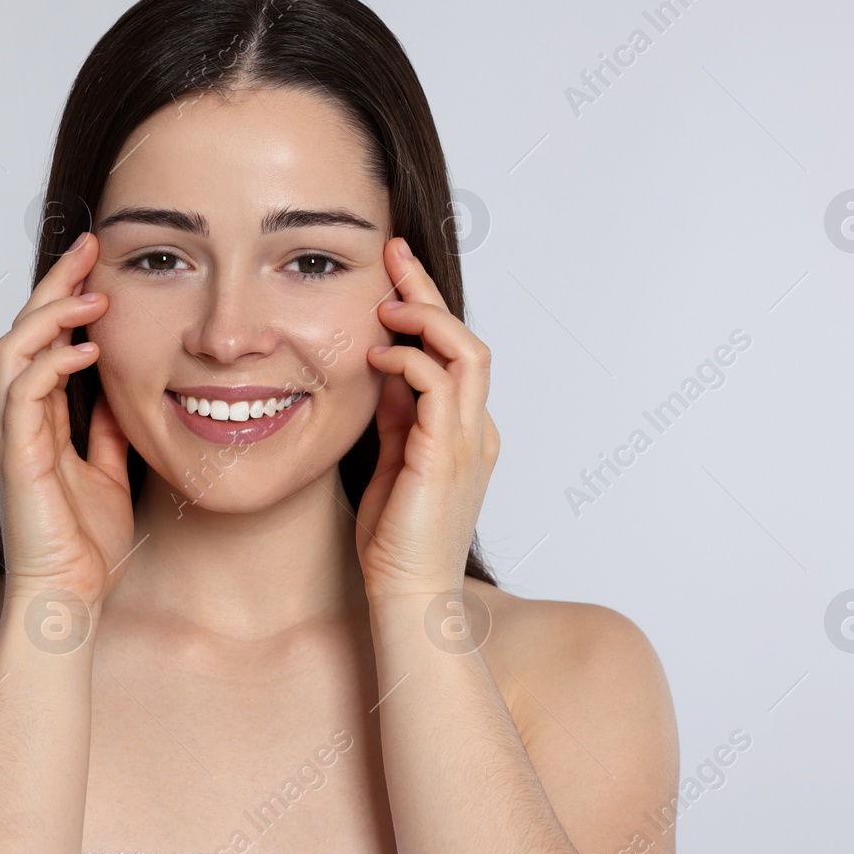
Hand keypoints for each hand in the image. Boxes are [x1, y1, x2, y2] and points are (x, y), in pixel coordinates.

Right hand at [0, 232, 133, 607]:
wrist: (70, 599)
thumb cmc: (85, 546)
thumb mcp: (111, 470)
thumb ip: (107, 428)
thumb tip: (122, 388)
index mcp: (39, 419)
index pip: (44, 339)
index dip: (65, 297)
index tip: (96, 262)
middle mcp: (17, 420)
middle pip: (22, 330)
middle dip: (54, 284)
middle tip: (88, 247)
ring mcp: (13, 436)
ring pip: (13, 350)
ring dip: (52, 314)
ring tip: (93, 293)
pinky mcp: (17, 457)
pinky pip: (24, 393)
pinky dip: (52, 363)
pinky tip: (88, 350)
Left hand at [356, 237, 500, 599]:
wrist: (408, 597)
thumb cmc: (395, 543)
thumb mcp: (392, 463)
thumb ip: (396, 419)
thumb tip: (383, 373)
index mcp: (466, 432)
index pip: (454, 353)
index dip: (426, 307)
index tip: (394, 271)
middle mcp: (477, 431)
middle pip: (466, 339)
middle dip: (428, 291)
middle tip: (391, 256)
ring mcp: (468, 442)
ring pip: (466, 352)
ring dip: (424, 319)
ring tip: (384, 305)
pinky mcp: (446, 455)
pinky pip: (441, 386)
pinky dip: (410, 360)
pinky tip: (377, 355)